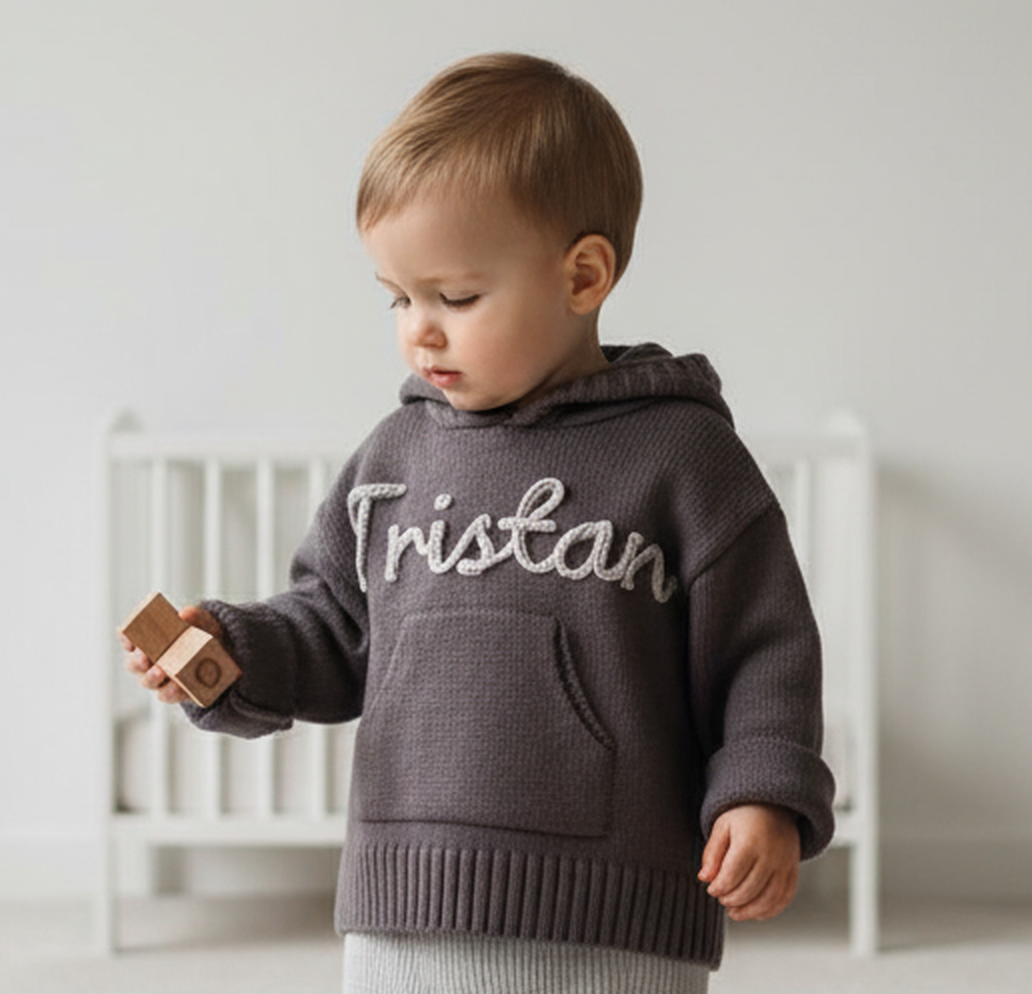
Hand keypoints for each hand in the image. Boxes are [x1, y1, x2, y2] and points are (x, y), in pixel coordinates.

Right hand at [121, 605, 222, 704]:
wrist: (223, 653)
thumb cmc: (203, 633)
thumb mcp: (202, 622)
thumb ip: (194, 616)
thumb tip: (184, 614)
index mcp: (149, 641)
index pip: (129, 638)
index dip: (125, 637)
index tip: (127, 634)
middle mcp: (149, 661)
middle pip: (133, 663)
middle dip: (137, 661)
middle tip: (144, 656)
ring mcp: (159, 678)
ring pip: (147, 681)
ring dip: (151, 678)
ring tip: (160, 672)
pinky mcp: (174, 691)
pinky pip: (166, 695)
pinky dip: (170, 692)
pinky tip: (177, 686)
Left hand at [698, 803, 800, 920]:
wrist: (774, 807)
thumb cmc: (744, 817)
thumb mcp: (722, 827)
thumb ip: (712, 853)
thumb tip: (704, 878)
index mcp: (749, 842)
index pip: (732, 875)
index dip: (719, 888)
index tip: (712, 890)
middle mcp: (770, 855)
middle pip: (749, 890)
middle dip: (731, 900)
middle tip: (722, 899)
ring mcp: (784, 865)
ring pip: (768, 899)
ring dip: (749, 911)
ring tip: (735, 911)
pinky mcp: (793, 872)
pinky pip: (784, 898)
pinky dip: (769, 911)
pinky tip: (755, 912)